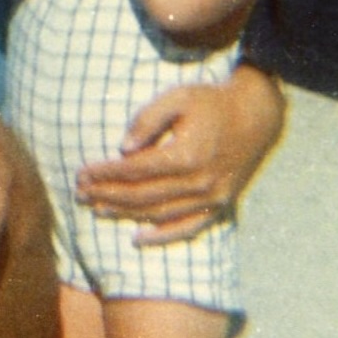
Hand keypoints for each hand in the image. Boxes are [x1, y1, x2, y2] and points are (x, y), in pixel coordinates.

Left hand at [76, 79, 275, 243]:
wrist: (256, 116)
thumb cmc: (211, 103)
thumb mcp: (176, 98)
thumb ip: (147, 120)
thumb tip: (123, 148)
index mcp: (187, 156)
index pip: (135, 170)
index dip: (106, 173)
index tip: (81, 173)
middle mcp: (200, 183)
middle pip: (144, 195)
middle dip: (108, 195)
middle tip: (80, 194)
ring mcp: (213, 198)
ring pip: (161, 213)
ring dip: (127, 214)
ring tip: (98, 209)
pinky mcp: (221, 206)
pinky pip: (189, 228)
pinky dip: (163, 236)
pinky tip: (138, 239)